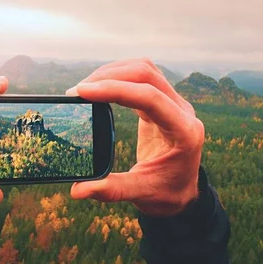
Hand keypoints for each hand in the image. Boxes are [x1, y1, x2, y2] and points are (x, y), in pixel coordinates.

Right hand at [67, 59, 204, 216]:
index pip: (150, 97)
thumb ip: (112, 189)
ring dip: (114, 72)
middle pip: (147, 75)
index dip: (116, 90)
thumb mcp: (142, 194)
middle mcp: (183, 111)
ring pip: (145, 70)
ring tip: (85, 87)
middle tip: (78, 91)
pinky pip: (142, 79)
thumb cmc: (166, 193)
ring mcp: (174, 103)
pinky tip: (100, 87)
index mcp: (184, 131)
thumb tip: (77, 190)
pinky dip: (119, 77)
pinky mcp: (162, 102)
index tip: (83, 92)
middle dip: (110, 76)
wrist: (183, 191)